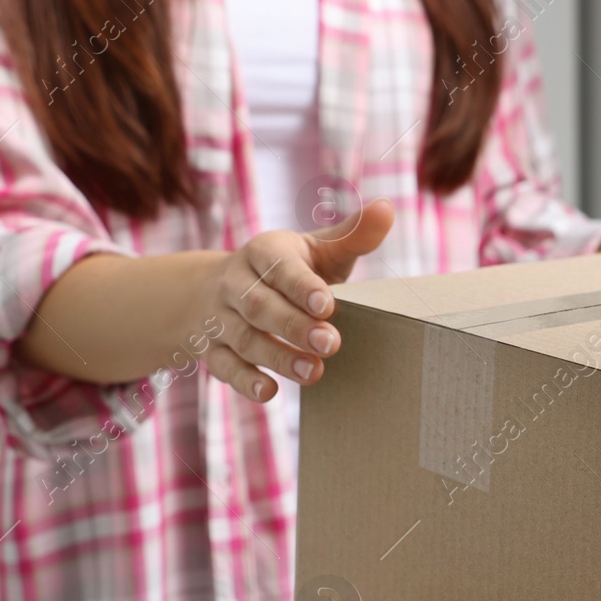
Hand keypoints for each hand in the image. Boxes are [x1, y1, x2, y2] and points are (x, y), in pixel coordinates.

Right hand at [197, 199, 392, 401]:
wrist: (216, 289)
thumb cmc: (287, 269)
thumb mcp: (317, 249)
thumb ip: (352, 235)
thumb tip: (387, 209)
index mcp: (264, 252)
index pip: (280, 267)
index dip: (302, 287)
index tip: (327, 305)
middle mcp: (235, 282)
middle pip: (260, 306)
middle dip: (294, 326)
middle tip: (331, 344)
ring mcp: (220, 317)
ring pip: (244, 338)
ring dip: (277, 357)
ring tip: (313, 372)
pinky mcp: (212, 349)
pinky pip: (224, 366)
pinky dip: (245, 380)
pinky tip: (270, 392)